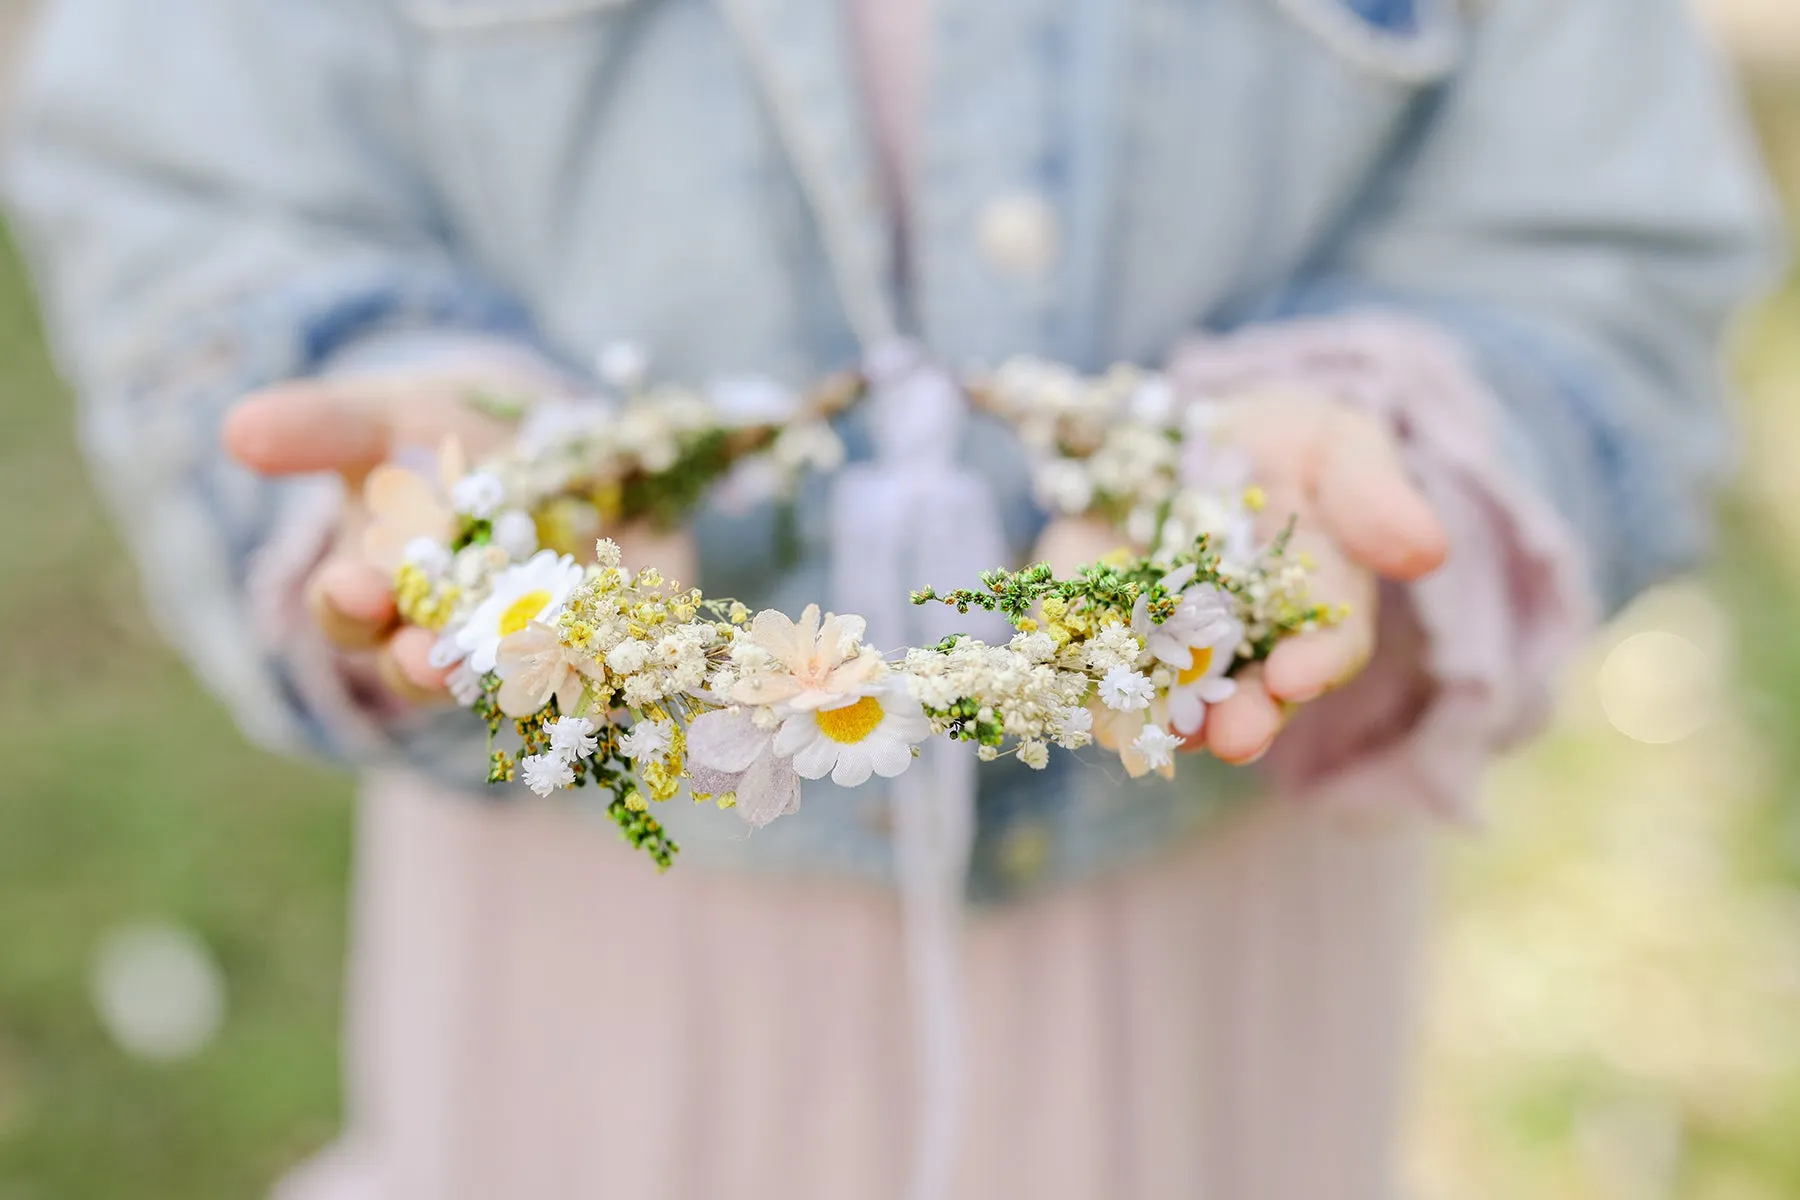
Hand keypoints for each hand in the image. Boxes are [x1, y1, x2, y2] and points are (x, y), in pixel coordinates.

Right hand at [224, 370, 696, 704]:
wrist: (566, 433)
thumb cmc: (461, 428)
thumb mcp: (392, 411)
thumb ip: (327, 425)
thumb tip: (237, 429)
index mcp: (387, 590)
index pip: (353, 614)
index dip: (348, 606)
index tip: (346, 589)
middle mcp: (458, 636)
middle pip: (429, 670)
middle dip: (422, 667)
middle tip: (421, 661)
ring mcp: (542, 645)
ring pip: (522, 680)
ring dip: (521, 678)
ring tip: (523, 666)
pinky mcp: (625, 635)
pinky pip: (621, 667)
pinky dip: (623, 669)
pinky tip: (627, 662)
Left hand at [1033, 388, 1447, 764]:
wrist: (1178, 435)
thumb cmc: (1279, 441)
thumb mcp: (1335, 440)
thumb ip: (1372, 492)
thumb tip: (1428, 552)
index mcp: (1312, 605)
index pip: (1326, 646)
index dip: (1316, 663)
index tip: (1298, 673)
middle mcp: (1242, 643)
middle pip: (1250, 695)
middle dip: (1245, 718)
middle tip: (1234, 739)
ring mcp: (1164, 642)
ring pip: (1168, 696)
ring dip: (1160, 718)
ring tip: (1151, 732)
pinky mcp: (1089, 622)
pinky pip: (1082, 662)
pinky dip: (1078, 679)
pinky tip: (1074, 695)